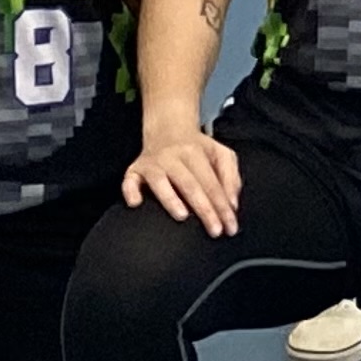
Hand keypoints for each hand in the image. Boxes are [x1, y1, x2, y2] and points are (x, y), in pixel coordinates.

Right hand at [122, 117, 241, 236]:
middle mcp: (173, 158)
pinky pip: (129, 181)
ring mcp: (152, 164)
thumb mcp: (221, 154)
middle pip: (190, 185)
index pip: (212, 184)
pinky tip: (136, 203)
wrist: (167, 130)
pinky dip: (130, 191)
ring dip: (171, 199)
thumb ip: (231, 177)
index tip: (230, 227)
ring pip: (161, 182)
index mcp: (196, 153)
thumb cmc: (196, 149)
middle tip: (215, 230)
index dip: (222, 206)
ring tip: (182, 216)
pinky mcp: (134, 170)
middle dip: (205, 209)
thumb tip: (232, 204)